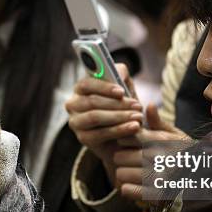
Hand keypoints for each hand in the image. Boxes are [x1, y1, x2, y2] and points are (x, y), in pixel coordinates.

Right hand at [66, 64, 141, 183]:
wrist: (121, 132)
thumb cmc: (121, 104)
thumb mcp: (123, 86)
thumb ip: (120, 74)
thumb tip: (119, 73)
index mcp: (80, 88)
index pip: (86, 84)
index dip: (103, 87)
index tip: (121, 91)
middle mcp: (73, 104)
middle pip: (92, 102)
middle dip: (117, 104)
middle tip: (137, 106)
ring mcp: (76, 122)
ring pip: (95, 117)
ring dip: (119, 117)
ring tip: (138, 117)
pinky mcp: (83, 138)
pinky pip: (100, 134)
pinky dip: (119, 130)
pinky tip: (134, 128)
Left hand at [114, 104, 187, 200]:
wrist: (207, 180)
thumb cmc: (187, 154)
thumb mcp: (177, 135)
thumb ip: (159, 122)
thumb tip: (148, 105)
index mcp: (162, 141)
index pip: (128, 136)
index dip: (126, 140)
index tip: (130, 143)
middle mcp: (159, 158)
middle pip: (120, 156)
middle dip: (122, 157)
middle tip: (129, 159)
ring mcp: (157, 178)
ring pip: (121, 173)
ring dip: (124, 173)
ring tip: (133, 172)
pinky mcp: (155, 196)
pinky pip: (126, 190)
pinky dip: (127, 188)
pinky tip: (135, 185)